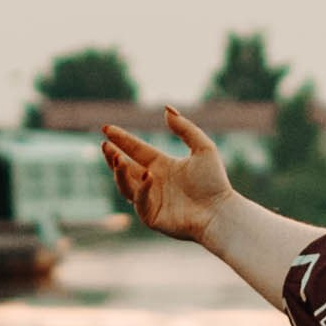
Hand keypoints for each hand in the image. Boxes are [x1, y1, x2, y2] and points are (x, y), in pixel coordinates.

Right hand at [102, 108, 231, 241]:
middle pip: (125, 168)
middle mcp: (153, 182)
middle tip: (105, 146)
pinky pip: (140, 201)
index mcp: (163, 166)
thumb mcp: (203, 148)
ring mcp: (150, 200)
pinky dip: (142, 188)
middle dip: (112, 157)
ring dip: (120, 172)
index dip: (121, 139)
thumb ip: (185, 128)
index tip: (106, 128)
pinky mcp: (151, 216)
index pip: (136, 150)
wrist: (220, 212)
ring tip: (117, 159)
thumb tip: (166, 109)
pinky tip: (148, 176)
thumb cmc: (215, 182)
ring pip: (126, 185)